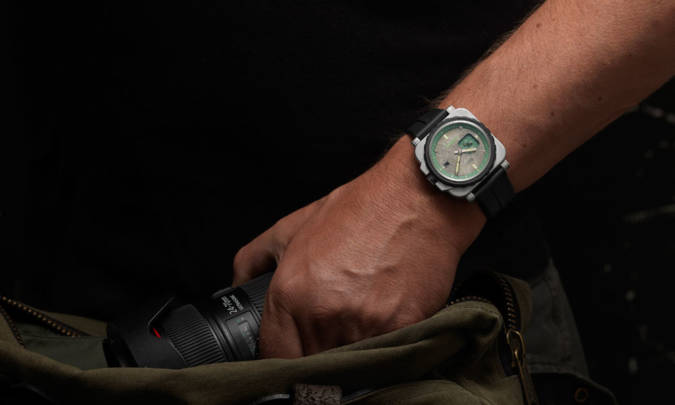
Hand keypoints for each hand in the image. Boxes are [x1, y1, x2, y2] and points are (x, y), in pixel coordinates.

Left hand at [232, 136, 485, 357]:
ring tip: (360, 322)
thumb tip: (236, 286)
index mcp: (291, 293)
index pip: (276, 356)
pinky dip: (383, 348)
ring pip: (348, 367)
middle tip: (332, 333)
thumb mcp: (291, 226)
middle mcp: (323, 313)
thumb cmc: (359, 209)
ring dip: (350, 353)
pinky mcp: (401, 328)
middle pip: (311, 366)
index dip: (284, 357)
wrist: (417, 197)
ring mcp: (363, 324)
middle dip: (318, 355)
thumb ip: (253, 259)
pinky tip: (385, 320)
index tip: (296, 351)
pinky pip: (384, 357)